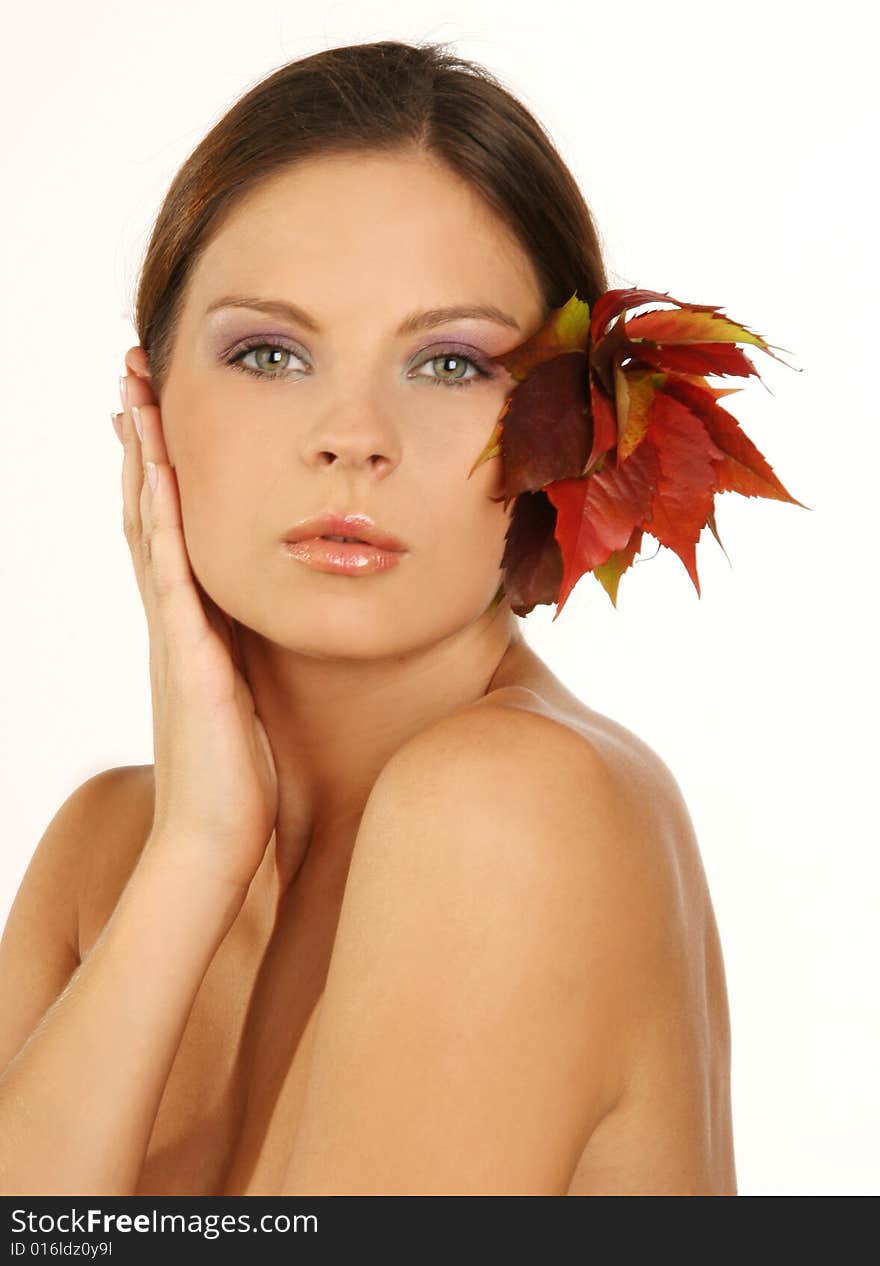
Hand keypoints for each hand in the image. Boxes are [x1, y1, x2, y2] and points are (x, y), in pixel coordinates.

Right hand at [112, 350, 278, 894]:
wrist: (215, 841)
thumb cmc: (236, 779)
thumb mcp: (243, 698)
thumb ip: (241, 656)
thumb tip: (254, 629)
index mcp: (188, 626)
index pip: (165, 531)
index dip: (157, 469)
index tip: (152, 411)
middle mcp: (173, 619)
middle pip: (148, 511)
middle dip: (142, 440)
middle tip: (130, 373)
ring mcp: (174, 634)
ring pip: (151, 528)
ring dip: (144, 459)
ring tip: (133, 394)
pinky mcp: (190, 658)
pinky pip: (173, 575)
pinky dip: (164, 521)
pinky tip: (162, 474)